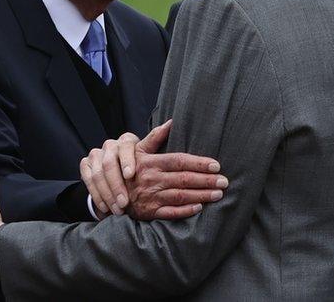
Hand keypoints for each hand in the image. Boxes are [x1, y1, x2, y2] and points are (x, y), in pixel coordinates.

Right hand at [80, 120, 227, 219]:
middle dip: (206, 180)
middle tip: (225, 181)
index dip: (199, 163)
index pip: (180, 161)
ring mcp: (151, 197)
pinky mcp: (149, 212)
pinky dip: (185, 211)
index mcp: (151, 163)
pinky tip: (199, 208)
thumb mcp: (137, 152)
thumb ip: (155, 138)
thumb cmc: (129, 169)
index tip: (216, 165)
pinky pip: (170, 212)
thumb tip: (171, 122)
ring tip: (218, 194)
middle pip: (184, 179)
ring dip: (201, 195)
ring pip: (180, 195)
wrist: (109, 193)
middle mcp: (152, 179)